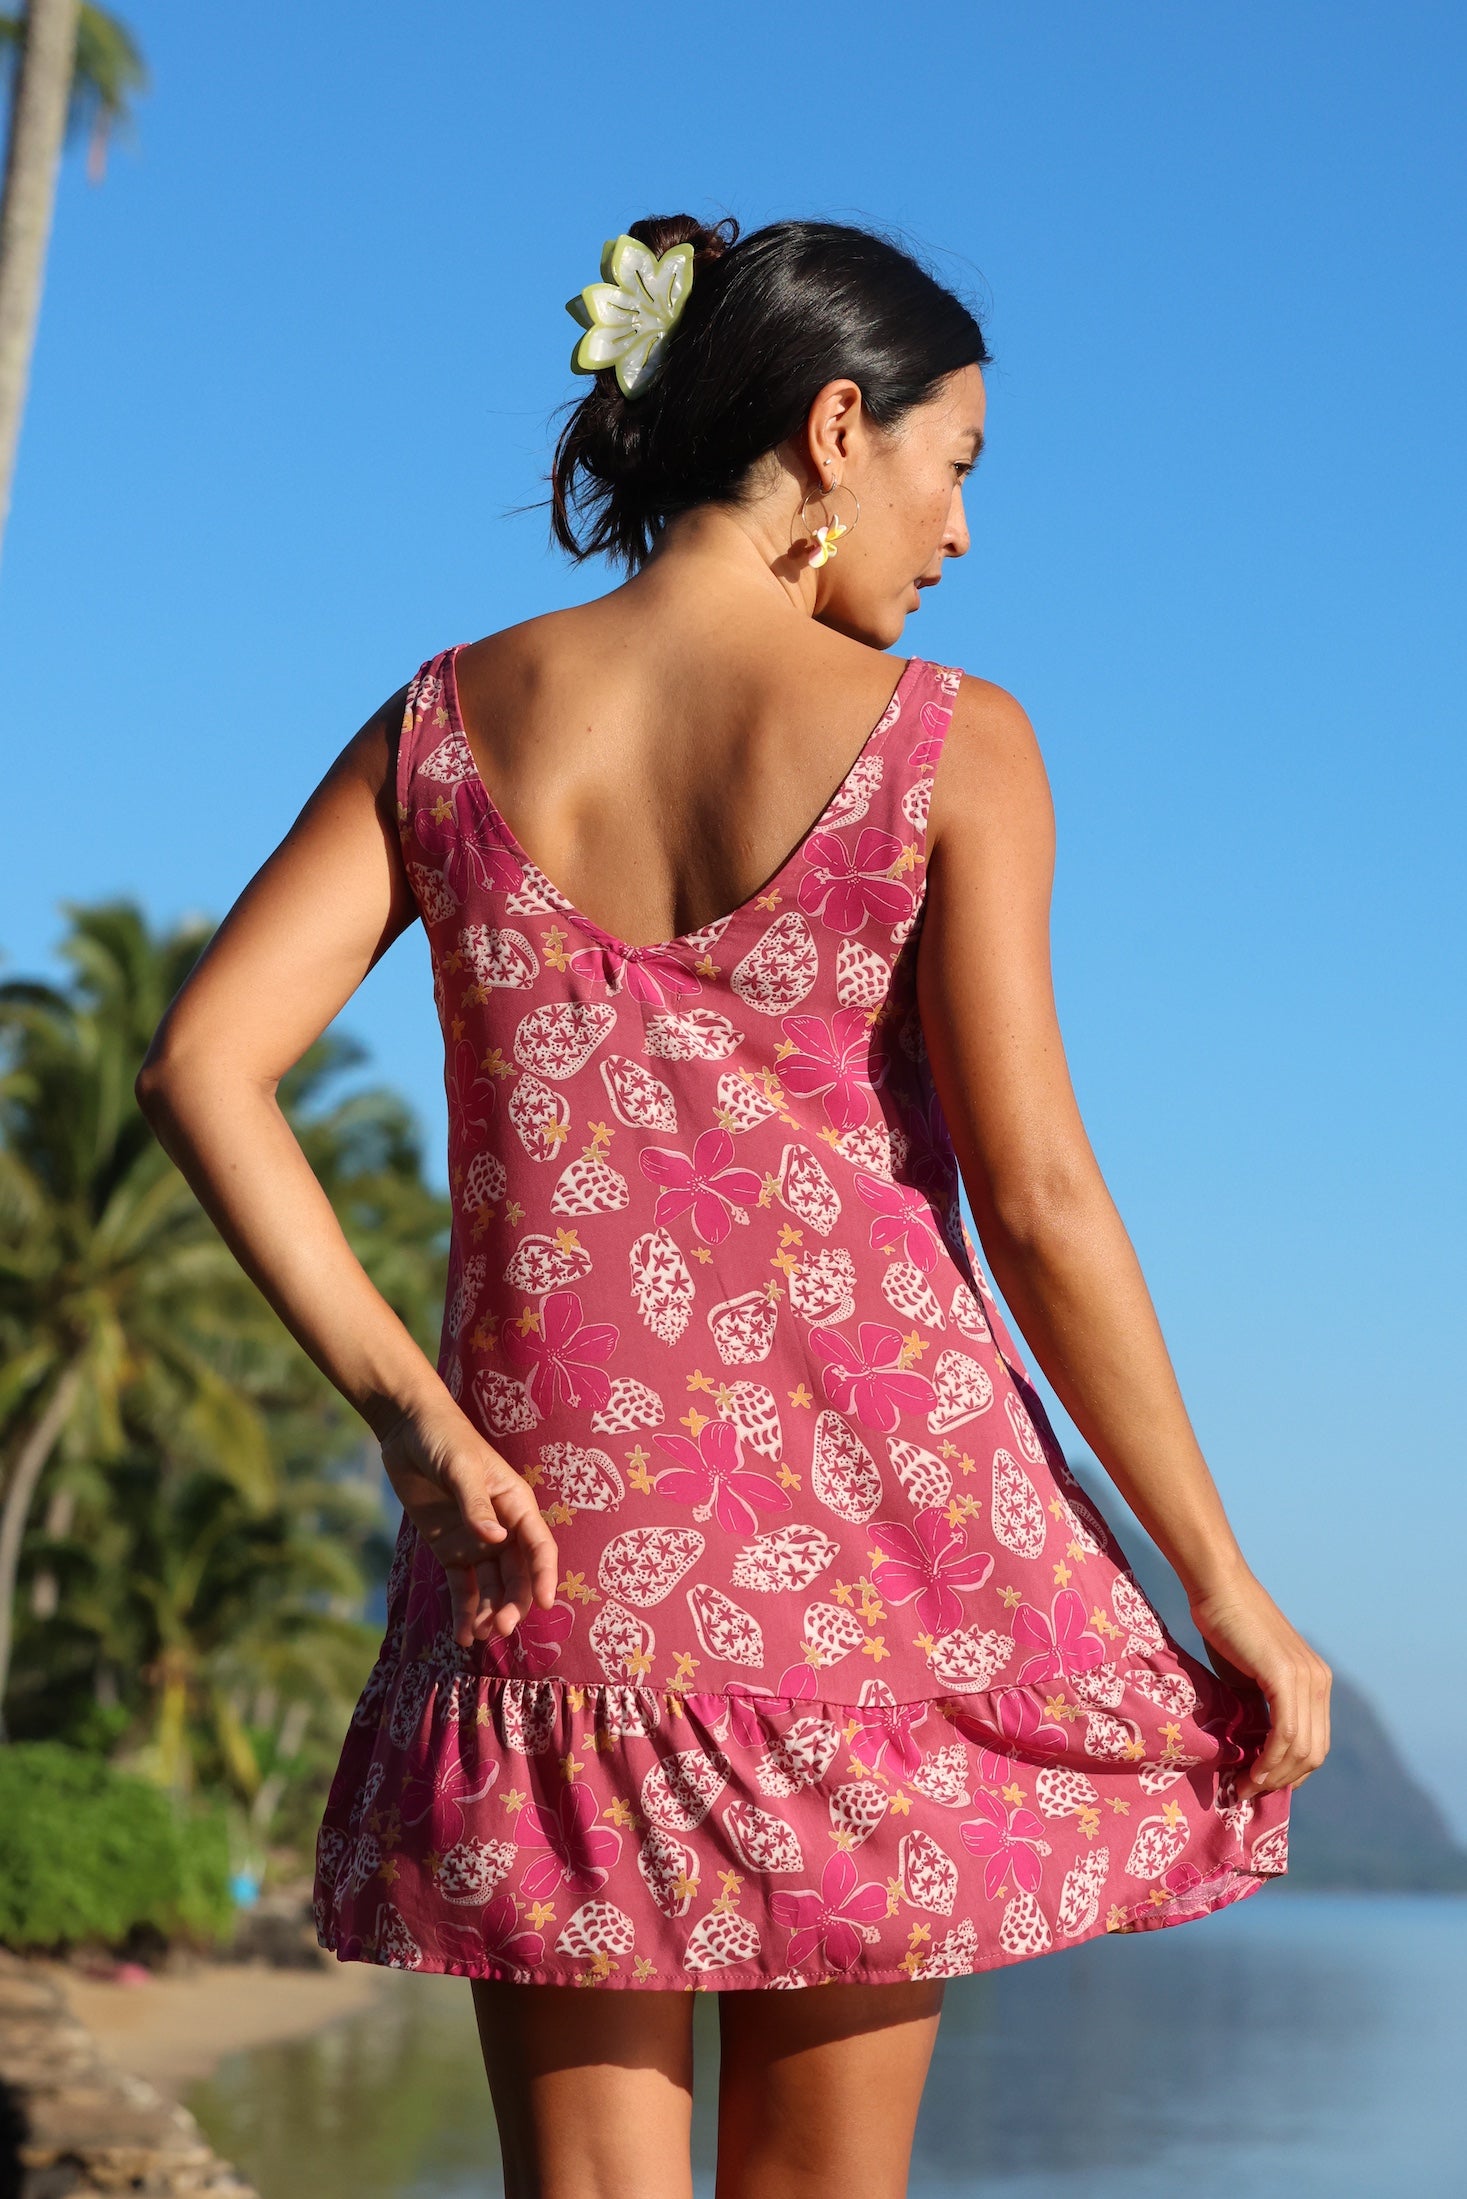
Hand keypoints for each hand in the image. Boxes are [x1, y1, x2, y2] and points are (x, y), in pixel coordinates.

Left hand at [376, 1396, 559, 1648]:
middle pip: (517, 1573)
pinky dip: (465, 1611)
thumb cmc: (444, 1438)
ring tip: (480, 1636)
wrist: (406, 1429)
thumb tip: (496, 1540)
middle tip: (503, 1628)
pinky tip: (464, 1636)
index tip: (545, 1602)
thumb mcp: (460, 1467)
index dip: (545, 1573)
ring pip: (492, 1586)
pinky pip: (463, 1586)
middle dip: (514, 1602)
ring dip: (490, 1612)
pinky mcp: (450, 1550)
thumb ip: (476, 1504)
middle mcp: (502, 1528)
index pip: (538, 1544)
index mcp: (515, 1504)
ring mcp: (476, 1541)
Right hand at [1187, 1569, 1331, 1803]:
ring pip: (1303, 1749)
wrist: (1218, 1587)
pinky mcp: (1287, 1676)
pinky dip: (1270, 1761)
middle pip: (1314, 1754)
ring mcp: (1308, 1678)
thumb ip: (1258, 1710)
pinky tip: (1249, 1771)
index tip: (1258, 1785)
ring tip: (1243, 1787)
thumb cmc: (1225, 1627)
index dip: (1290, 1773)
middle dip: (1282, 1782)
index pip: (1315, 1743)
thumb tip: (1254, 1752)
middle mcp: (1320, 1681)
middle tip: (1247, 1792)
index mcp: (1316, 1682)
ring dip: (1273, 1777)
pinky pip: (1287, 1734)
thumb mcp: (1248, 1680)